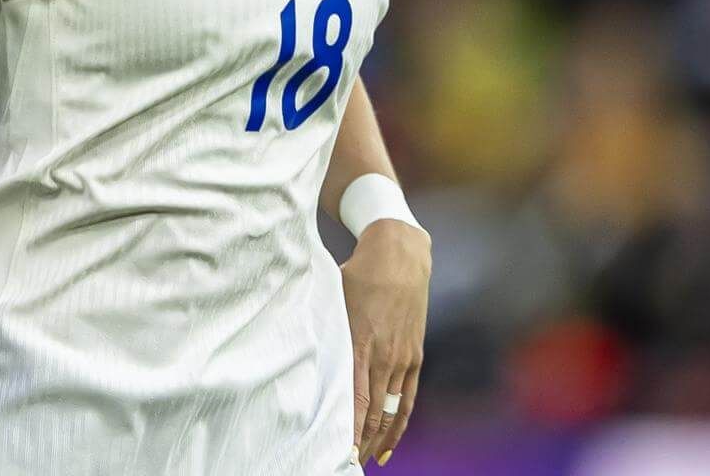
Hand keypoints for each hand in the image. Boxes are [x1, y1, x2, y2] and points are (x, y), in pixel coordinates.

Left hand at [341, 219, 429, 465]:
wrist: (401, 254)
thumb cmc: (358, 273)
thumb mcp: (333, 296)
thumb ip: (319, 326)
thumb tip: (294, 347)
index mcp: (361, 341)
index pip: (356, 397)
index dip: (349, 428)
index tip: (337, 449)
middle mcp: (385, 354)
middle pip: (374, 411)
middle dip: (360, 441)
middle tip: (345, 463)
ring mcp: (404, 357)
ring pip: (393, 410)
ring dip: (380, 438)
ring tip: (367, 460)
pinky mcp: (415, 355)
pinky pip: (408, 398)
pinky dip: (400, 422)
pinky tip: (389, 441)